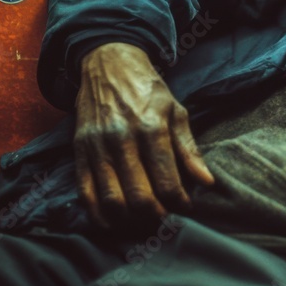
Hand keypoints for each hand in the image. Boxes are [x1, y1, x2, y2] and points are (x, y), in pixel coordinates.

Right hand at [73, 42, 214, 227]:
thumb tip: (207, 182)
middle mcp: (122, 139)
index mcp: (152, 128)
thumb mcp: (176, 111)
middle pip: (140, 196)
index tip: (185, 206)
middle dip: (156, 215)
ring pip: (112, 200)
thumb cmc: (148, 90)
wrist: (108, 65)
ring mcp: (97, 146)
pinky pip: (85, 193)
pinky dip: (98, 214)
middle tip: (165, 217)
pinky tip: (113, 220)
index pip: (167, 181)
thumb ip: (190, 149)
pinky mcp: (79, 151)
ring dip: (130, 219)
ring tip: (143, 219)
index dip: (179, 202)